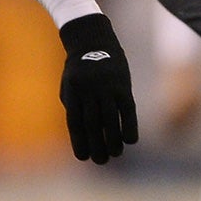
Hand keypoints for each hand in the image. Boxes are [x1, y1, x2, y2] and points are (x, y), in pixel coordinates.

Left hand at [57, 13, 138, 163]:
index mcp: (73, 92)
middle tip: (101, 161)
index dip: (79, 142)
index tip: (83, 158)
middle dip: (97, 145)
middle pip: (93, 123)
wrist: (93, 39)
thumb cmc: (79, 68)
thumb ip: (73, 107)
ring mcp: (106, 87)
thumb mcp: (69, 85)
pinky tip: (130, 140)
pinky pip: (127, 109)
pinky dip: (129, 125)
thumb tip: (80, 135)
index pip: (75, 122)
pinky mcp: (123, 84)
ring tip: (115, 154)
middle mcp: (89, 90)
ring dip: (113, 140)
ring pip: (110, 119)